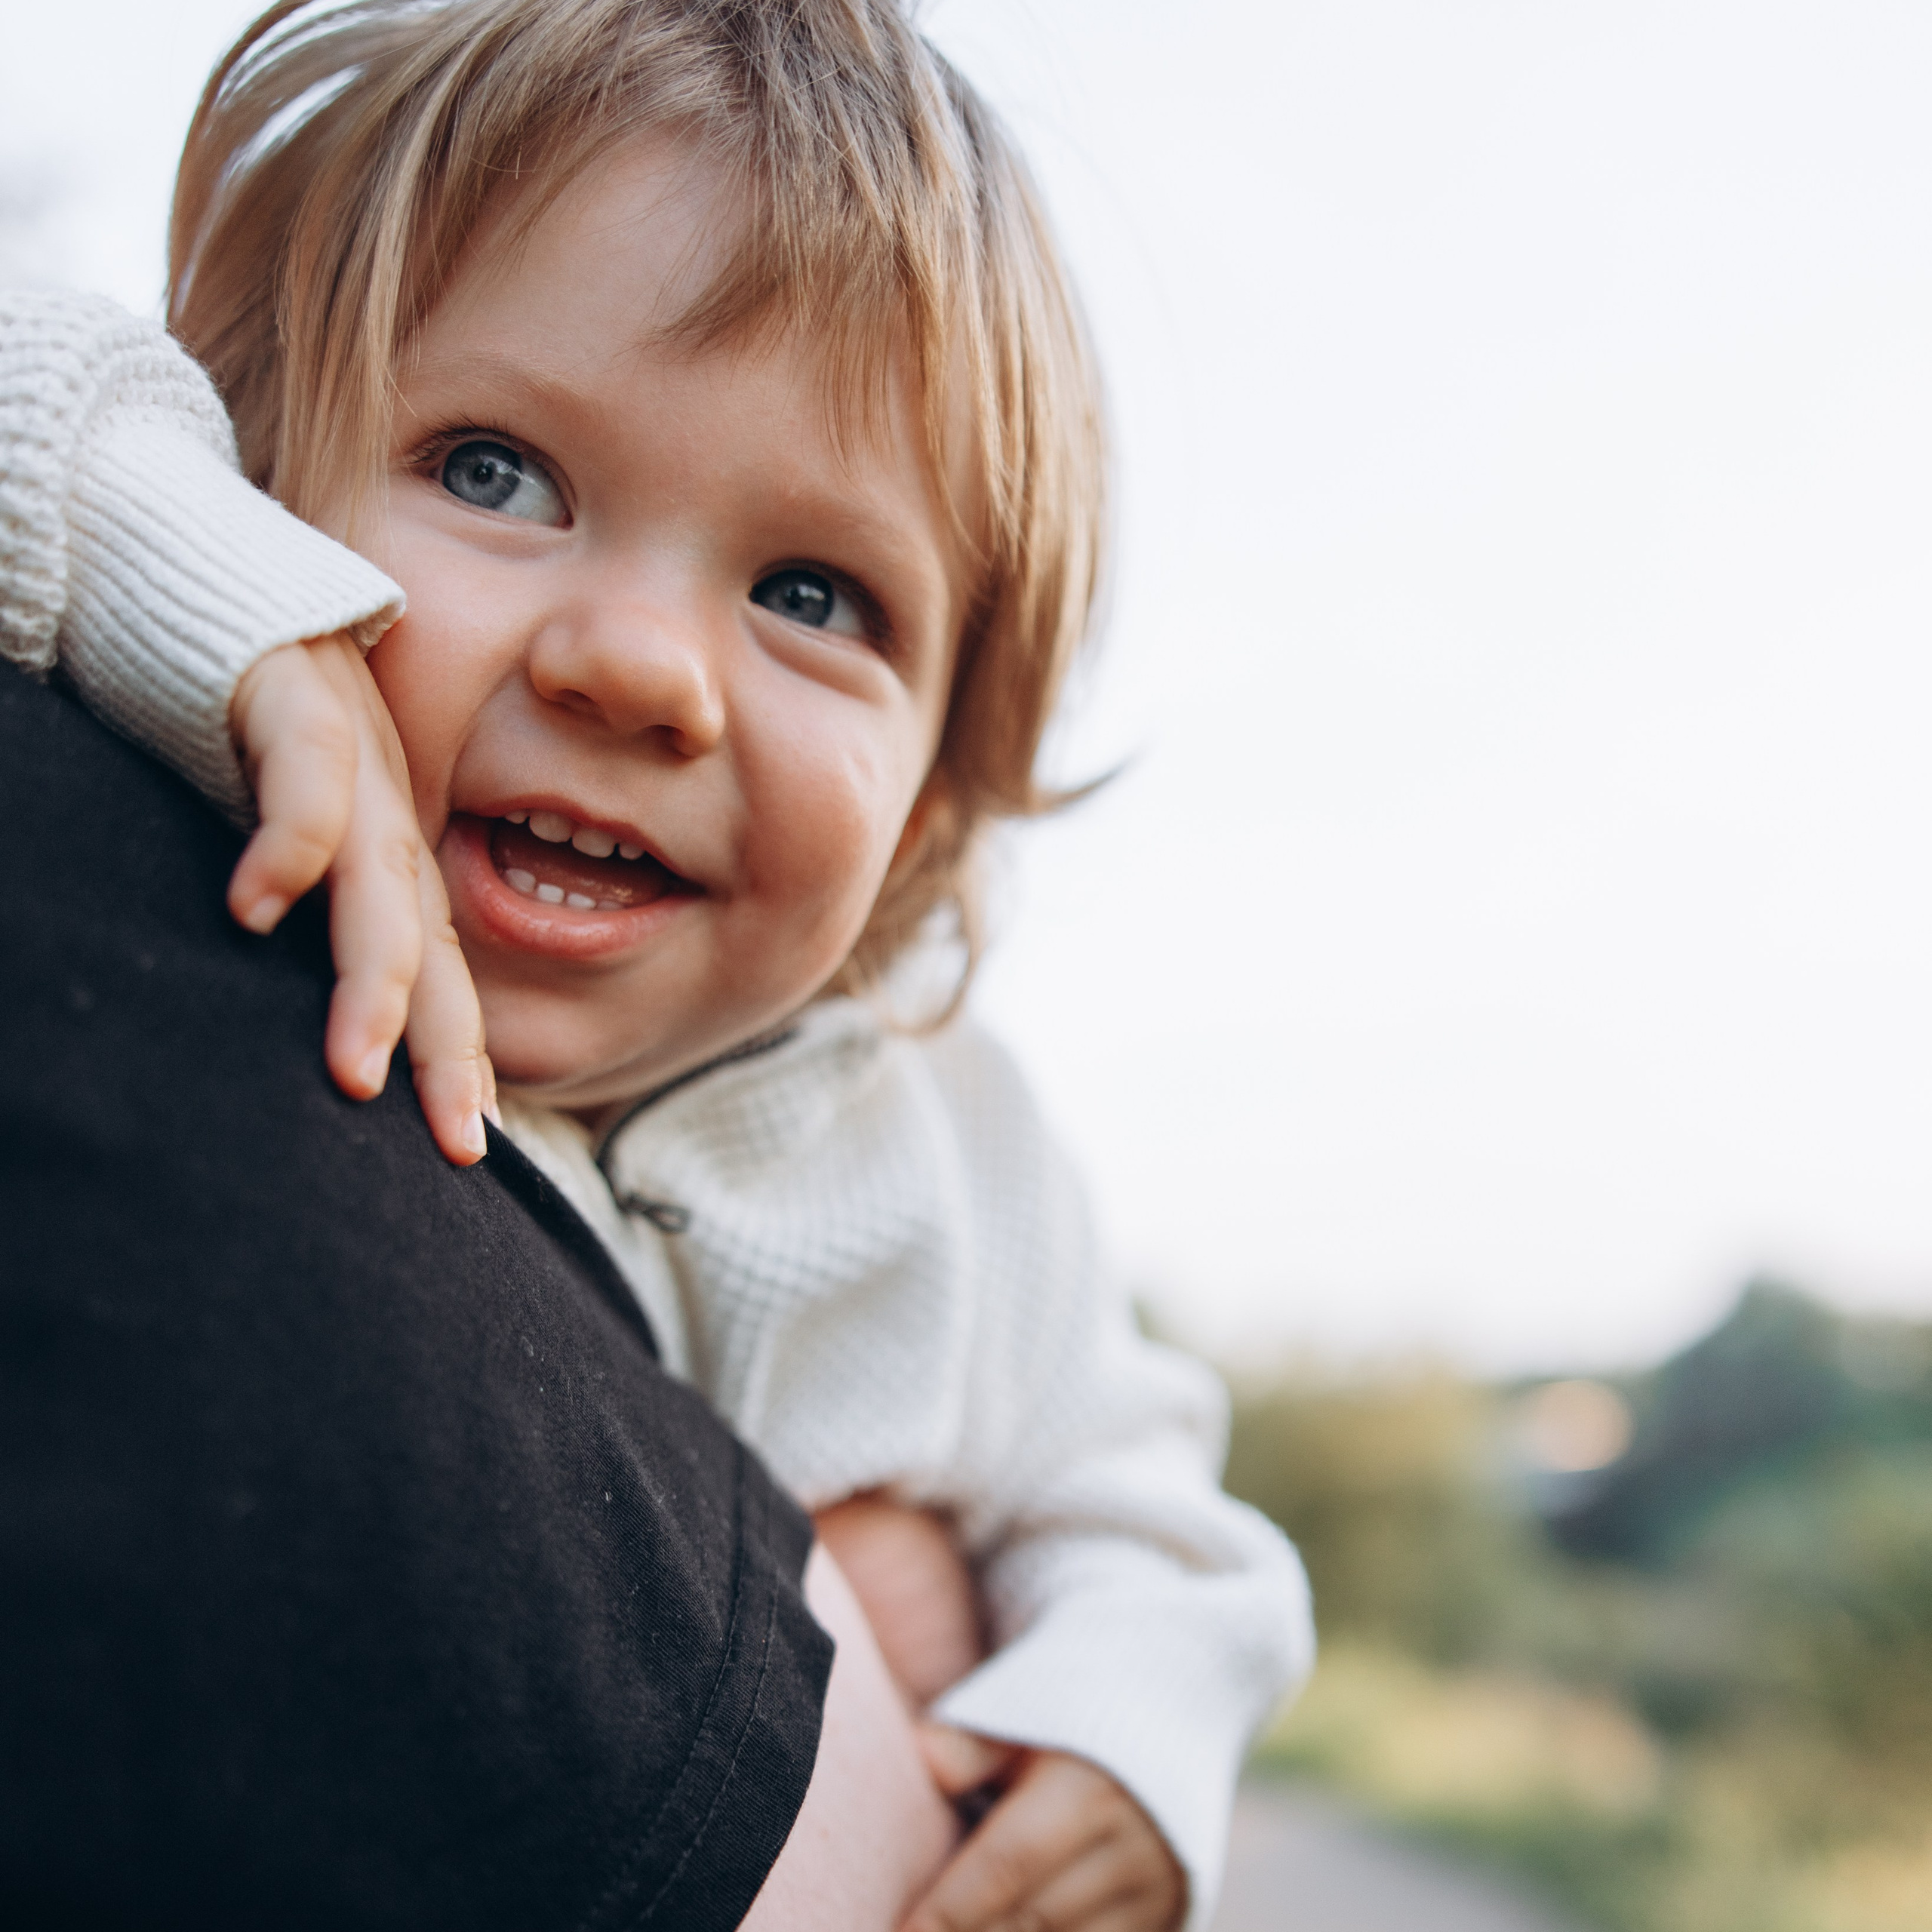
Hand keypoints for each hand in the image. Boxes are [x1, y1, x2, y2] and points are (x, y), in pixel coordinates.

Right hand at [227, 635, 495, 1164]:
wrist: (202, 570)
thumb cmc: (250, 707)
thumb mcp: (291, 817)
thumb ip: (310, 900)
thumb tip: (303, 997)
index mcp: (390, 845)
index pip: (436, 970)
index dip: (456, 1056)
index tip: (469, 1148)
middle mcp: (386, 810)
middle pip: (427, 946)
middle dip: (445, 1049)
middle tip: (456, 1142)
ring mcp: (348, 755)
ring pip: (376, 879)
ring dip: (368, 975)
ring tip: (357, 1065)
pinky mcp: (291, 696)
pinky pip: (299, 776)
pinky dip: (284, 841)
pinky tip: (254, 909)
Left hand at [902, 1728, 1186, 1931]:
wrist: (1175, 1717)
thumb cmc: (1073, 1715)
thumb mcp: (1024, 1710)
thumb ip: (970, 1742)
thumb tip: (917, 1758)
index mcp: (1089, 1790)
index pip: (1006, 1865)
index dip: (947, 1911)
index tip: (899, 1931)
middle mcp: (1130, 1850)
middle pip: (1030, 1922)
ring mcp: (1155, 1894)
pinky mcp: (1166, 1918)